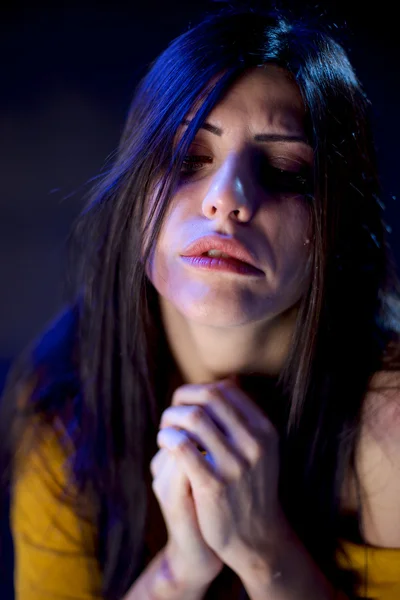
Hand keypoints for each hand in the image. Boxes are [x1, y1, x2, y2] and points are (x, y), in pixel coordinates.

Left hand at [156, 375, 286, 578]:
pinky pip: (182, 446)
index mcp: (264, 430)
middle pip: (209, 397)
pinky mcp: (213, 485)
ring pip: (193, 417)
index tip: (185, 403)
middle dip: (182, 399)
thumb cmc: (250, 487)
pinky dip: (167, 437)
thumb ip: (244, 418)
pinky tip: (164, 443)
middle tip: (171, 414)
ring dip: (171, 418)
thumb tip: (227, 381)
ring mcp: (235, 465)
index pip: (226, 390)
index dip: (198, 390)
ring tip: (165, 430)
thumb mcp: (260, 449)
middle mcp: (254, 443)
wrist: (256, 538)